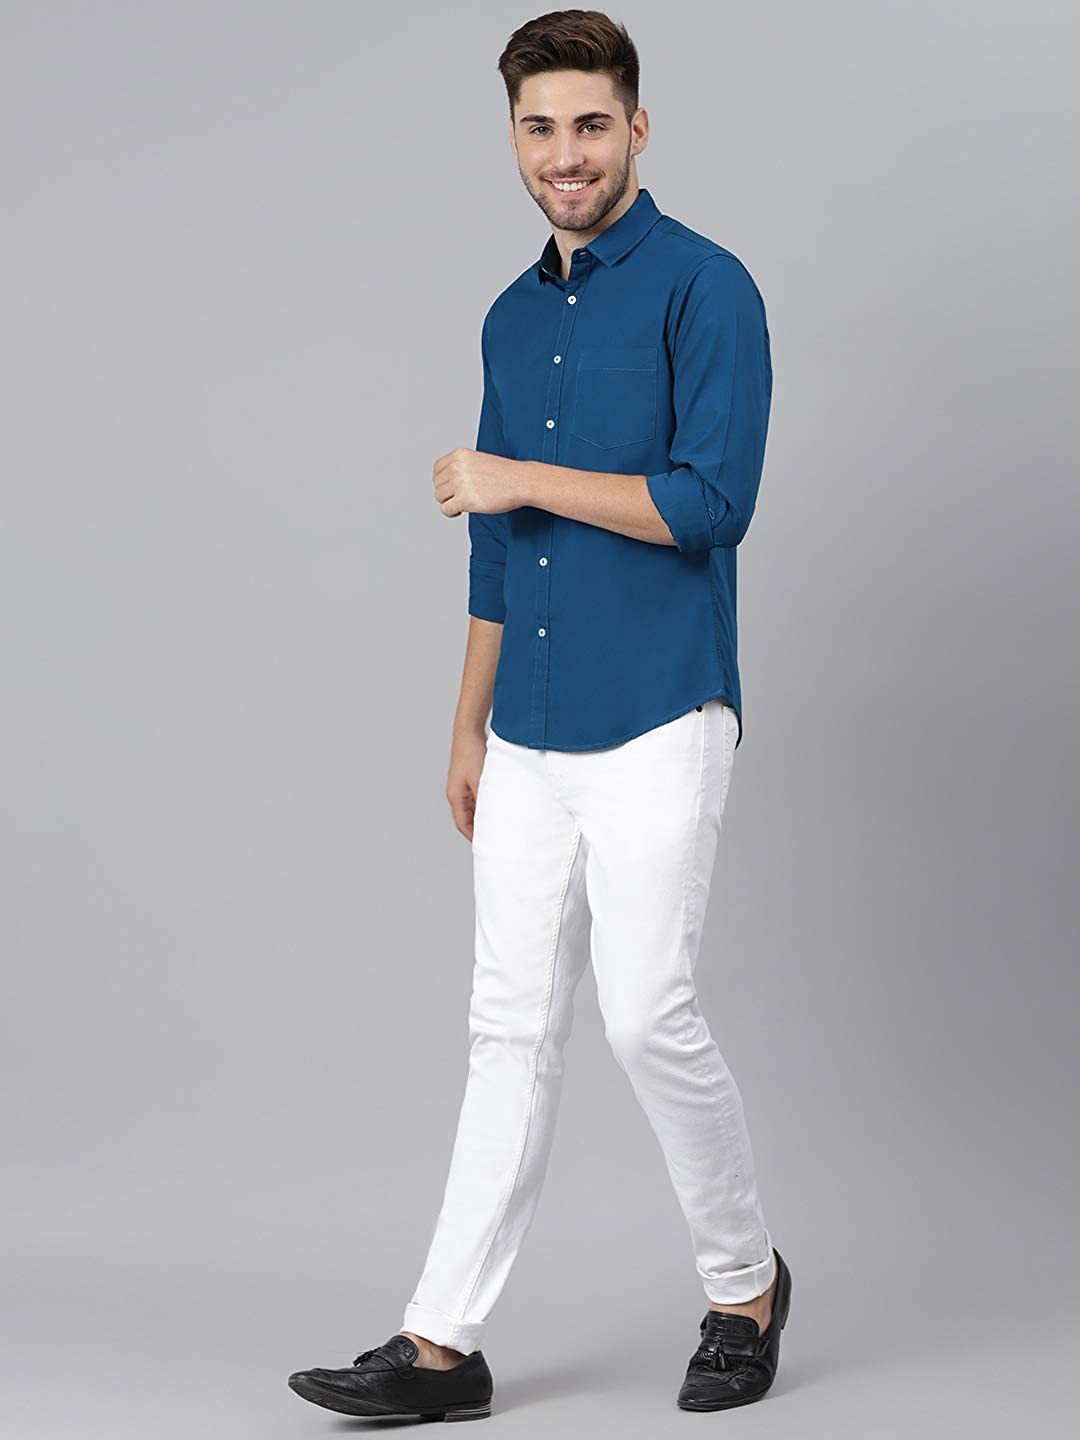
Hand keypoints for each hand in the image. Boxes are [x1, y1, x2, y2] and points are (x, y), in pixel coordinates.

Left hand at [433, 448, 527, 516]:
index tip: (449, 487)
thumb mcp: (479, 460)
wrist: (521, 482)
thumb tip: (448, 482)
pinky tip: (461, 511)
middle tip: (460, 497)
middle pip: (437, 484)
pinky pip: (446, 509)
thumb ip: (462, 467)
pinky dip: (451, 512)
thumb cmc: (505, 474)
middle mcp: (456, 467)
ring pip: (439, 497)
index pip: (437, 469)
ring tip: (463, 503)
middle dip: (447, 492)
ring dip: (449, 502)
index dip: (442, 480)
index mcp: (459, 455)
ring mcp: (459, 483)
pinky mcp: (464, 500)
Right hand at [446, 726, 488, 841]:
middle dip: (481, 828)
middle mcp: (457, 794)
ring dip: (486, 815)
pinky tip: (499, 804)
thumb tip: (492, 816)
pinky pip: (479, 797)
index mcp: (455, 797)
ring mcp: (463, 786)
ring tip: (501, 823)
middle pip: (468, 818)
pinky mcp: (471, 779)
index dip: (474, 837)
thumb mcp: (481, 779)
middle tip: (497, 838)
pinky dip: (487, 803)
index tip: (487, 845)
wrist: (469, 730)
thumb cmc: (471, 752)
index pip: (463, 825)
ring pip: (475, 808)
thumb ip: (485, 799)